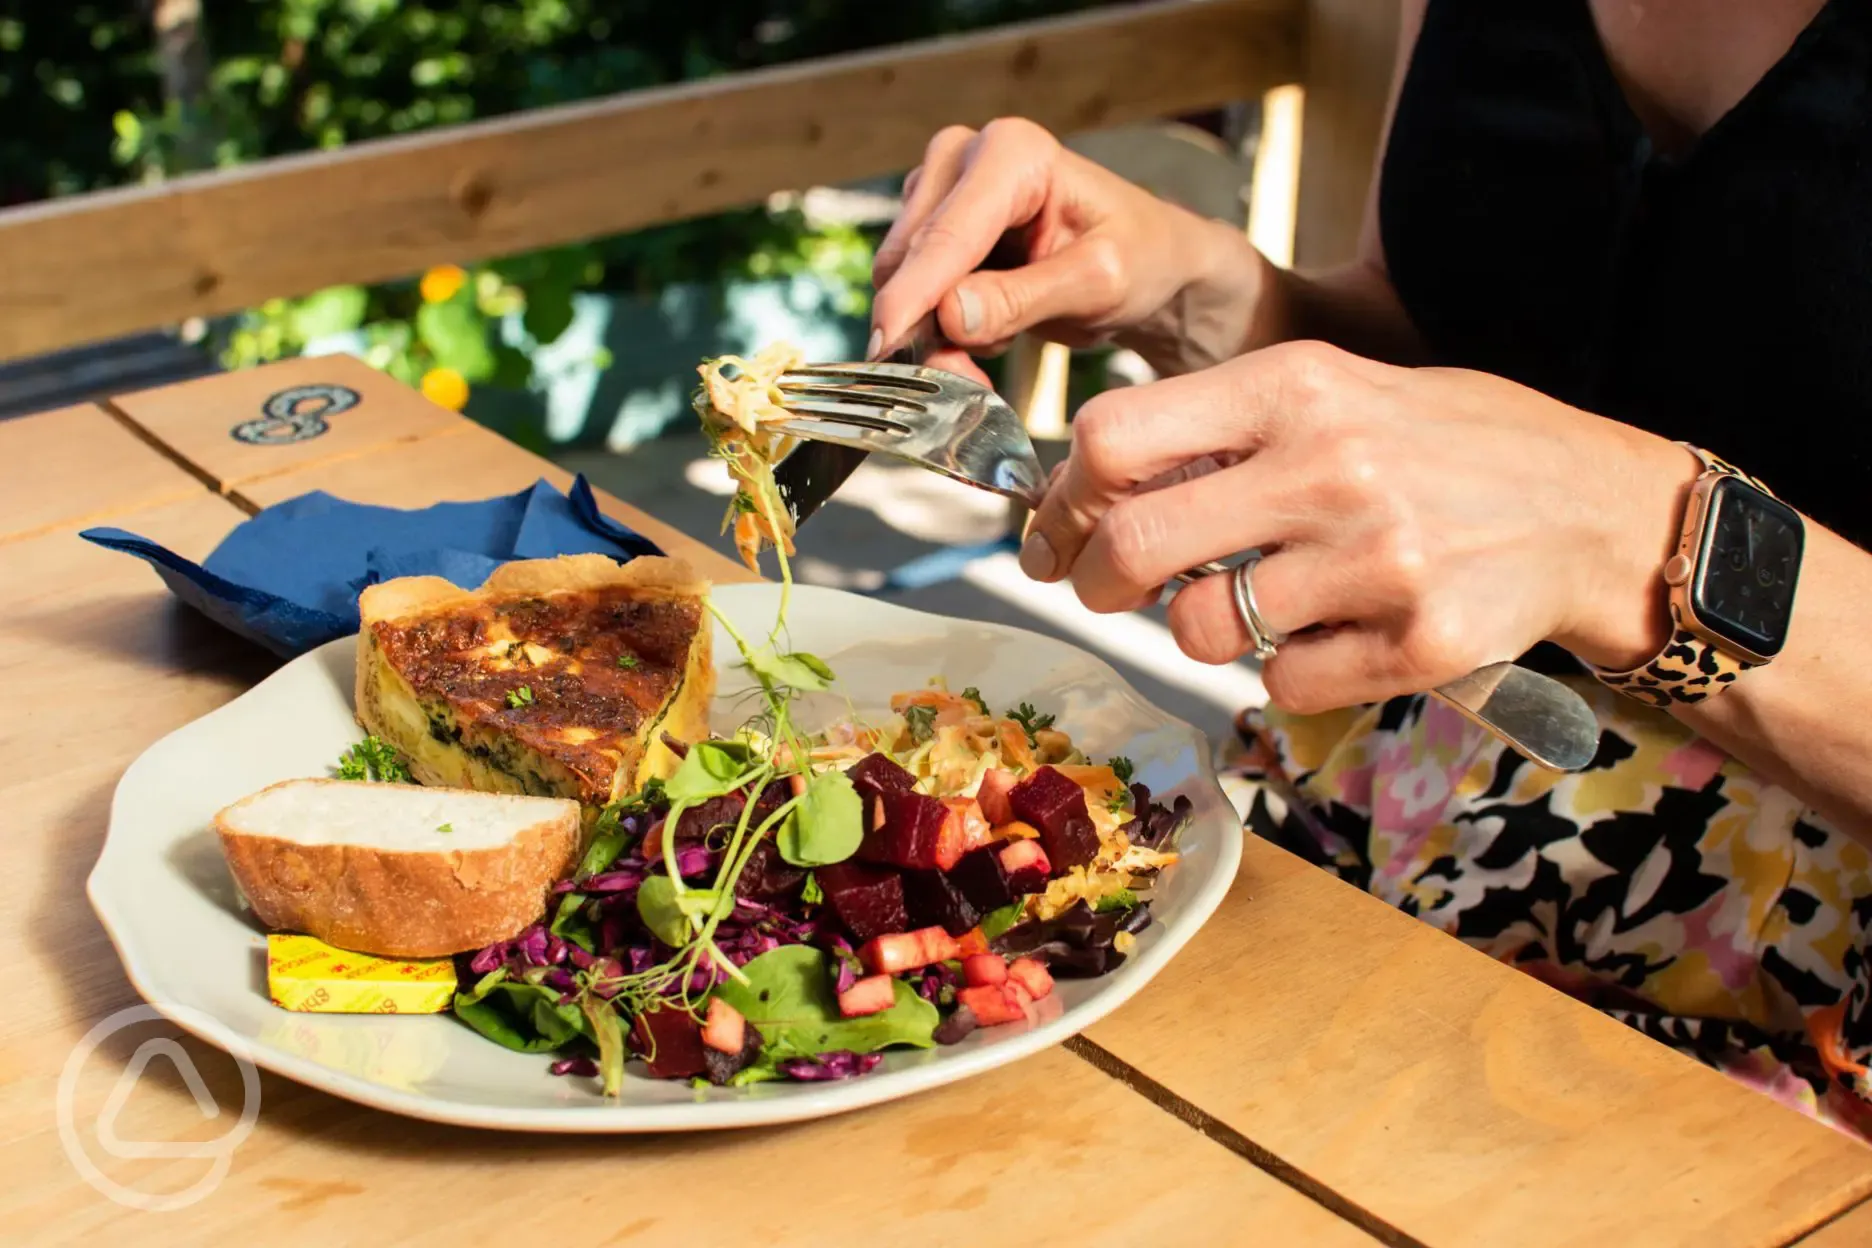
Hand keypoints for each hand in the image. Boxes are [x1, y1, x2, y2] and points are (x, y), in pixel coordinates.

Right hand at [869, 118, 1261, 378]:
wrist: (1149, 261)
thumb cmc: (1140, 258)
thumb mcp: (1098, 284)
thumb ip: (1024, 298)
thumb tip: (949, 314)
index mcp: (1014, 153)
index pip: (948, 234)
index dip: (913, 296)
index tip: (885, 347)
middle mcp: (966, 155)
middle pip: (911, 253)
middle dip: (925, 325)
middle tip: (964, 381)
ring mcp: (942, 188)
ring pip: (900, 274)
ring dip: (931, 330)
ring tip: (995, 349)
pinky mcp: (931, 223)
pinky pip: (907, 286)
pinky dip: (935, 325)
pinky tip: (984, 330)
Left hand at [1021, 342, 1695, 710]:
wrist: (1596, 508)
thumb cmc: (1447, 446)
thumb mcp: (1338, 391)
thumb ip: (1226, 429)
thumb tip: (1092, 486)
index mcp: (1296, 386)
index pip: (1115, 437)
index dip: (1063, 497)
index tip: (1057, 529)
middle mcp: (1330, 467)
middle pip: (1134, 546)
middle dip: (1092, 581)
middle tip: (1100, 590)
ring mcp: (1377, 560)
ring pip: (1199, 630)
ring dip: (1197, 631)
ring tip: (1247, 604)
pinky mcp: (1420, 641)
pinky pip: (1280, 684)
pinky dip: (1282, 672)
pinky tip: (1328, 635)